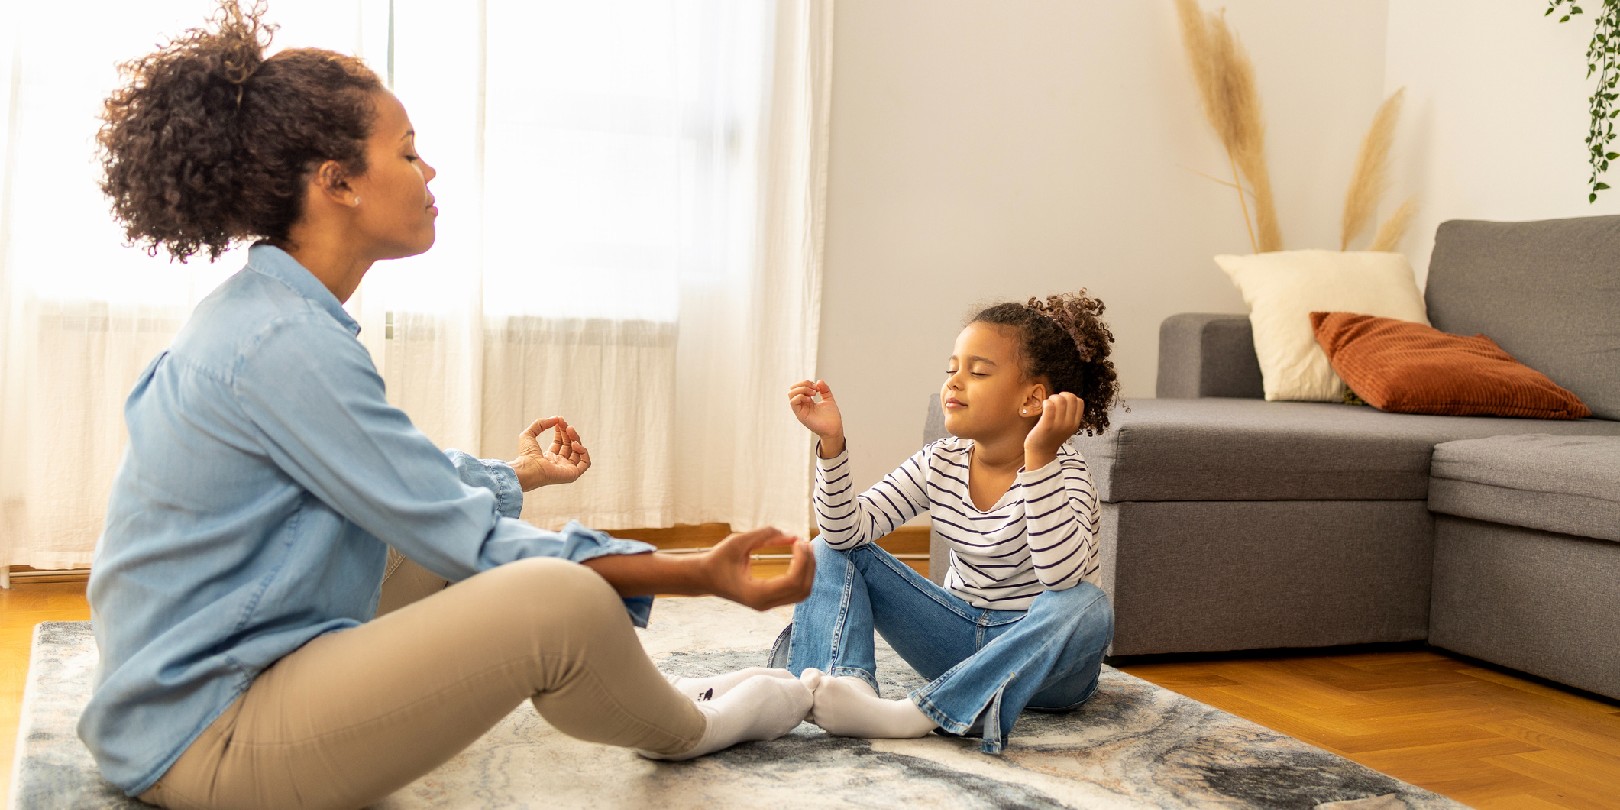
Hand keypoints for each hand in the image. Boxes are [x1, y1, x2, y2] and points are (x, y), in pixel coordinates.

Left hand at [510, 416, 591, 490]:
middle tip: (566, 425)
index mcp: (548, 458)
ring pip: (578, 453)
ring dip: (576, 439)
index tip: (560, 421)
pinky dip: (584, 452)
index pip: (560, 443)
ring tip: (570, 430)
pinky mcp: (572, 474)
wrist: (528, 470)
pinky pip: (585, 463)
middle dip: (569, 433)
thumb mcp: (528, 434)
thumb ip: (540, 424)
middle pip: (570, 447)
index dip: (561, 431)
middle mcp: (558, 464)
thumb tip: (554, 418)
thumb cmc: (525, 456)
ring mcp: (566, 469)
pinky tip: (575, 444)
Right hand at [696, 527, 814, 610]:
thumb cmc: (717, 559)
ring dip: (808, 570)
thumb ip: (764, 535)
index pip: (793, 581)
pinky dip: (802, 574)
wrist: (704, 578)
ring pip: (802, 593)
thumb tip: (791, 535)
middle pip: (802, 589)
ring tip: (804, 548)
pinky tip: (799, 556)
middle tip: (805, 542)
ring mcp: (768, 604)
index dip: (802, 560)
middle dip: (809, 564)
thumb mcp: (738, 542)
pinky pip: (794, 591)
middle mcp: (765, 603)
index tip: (799, 541)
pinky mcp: (769, 600)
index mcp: (757, 594)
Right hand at [788, 379, 844, 456]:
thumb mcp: (828, 398)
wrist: (834, 427)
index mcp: (807, 400)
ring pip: (791, 394)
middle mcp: (802, 404)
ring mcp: (800, 409)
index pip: (799, 387)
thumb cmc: (832, 416)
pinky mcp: (800, 414)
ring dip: (802, 389)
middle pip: (793, 389)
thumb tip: (819, 381)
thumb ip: (824, 389)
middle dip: (803, 384)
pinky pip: (793, 402)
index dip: (807, 382)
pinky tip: (810, 399)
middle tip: (814, 388)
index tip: (817, 387)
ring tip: (812, 393)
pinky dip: (800, 397)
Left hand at [1024, 392, 1083, 469]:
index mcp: (1075, 423)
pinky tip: (1043, 406)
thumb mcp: (1066, 428)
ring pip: (1060, 400)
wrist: (1041, 453)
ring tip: (1047, 404)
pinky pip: (1049, 406)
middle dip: (1061, 395)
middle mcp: (1069, 424)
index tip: (1062, 402)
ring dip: (1052, 398)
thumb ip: (1069, 416)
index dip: (1070, 397)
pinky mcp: (1046, 425)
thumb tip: (1066, 398)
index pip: (1080, 402)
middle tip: (1053, 402)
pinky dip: (1046, 402)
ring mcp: (1058, 425)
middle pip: (1071, 398)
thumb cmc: (1051, 437)